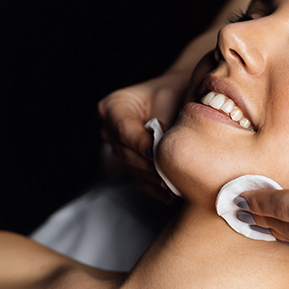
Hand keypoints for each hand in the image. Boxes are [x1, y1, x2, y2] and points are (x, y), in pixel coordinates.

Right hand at [98, 71, 186, 197]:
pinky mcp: (132, 164)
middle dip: (149, 164)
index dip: (140, 143)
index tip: (155, 152)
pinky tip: (172, 196)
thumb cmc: (173, 92)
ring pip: (134, 168)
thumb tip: (162, 151)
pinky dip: (156, 188)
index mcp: (113, 107)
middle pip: (127, 152)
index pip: (124, 129)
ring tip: (175, 185)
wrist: (179, 96)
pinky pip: (141, 180)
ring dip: (154, 178)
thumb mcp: (168, 100)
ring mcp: (119, 148)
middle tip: (171, 172)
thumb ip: (162, 125)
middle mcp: (110, 129)